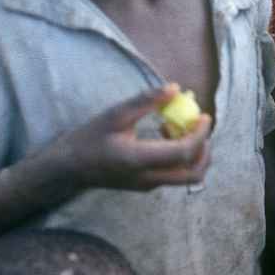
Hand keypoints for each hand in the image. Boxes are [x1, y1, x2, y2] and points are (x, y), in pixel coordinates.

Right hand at [44, 85, 211, 190]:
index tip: (204, 115)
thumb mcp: (115, 115)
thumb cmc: (90, 138)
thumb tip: (175, 88)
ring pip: (187, 176)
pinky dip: (181, 156)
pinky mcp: (147, 185)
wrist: (69, 167)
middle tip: (199, 126)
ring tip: (176, 128)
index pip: (183, 152)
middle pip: (194, 173)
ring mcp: (148, 186)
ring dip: (193, 153)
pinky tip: (165, 135)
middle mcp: (147, 179)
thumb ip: (146, 102)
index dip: (200, 134)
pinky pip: (174, 173)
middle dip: (204, 149)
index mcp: (139, 160)